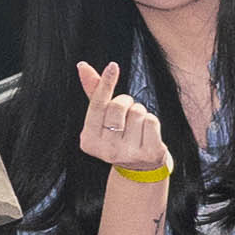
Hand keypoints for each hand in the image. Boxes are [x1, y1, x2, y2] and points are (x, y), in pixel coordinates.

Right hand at [74, 61, 167, 182]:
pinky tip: (147, 134)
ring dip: (140, 113)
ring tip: (137, 127)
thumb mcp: (103, 119)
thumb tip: (82, 66)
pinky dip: (152, 122)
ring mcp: (128, 154)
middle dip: (126, 102)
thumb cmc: (119, 136)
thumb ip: (93, 93)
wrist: (139, 168)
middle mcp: (106, 150)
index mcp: (88, 141)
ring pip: (137, 112)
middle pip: (118, 106)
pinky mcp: (149, 154)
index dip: (105, 84)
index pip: (97, 106)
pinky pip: (152, 121)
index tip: (113, 66)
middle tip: (127, 112)